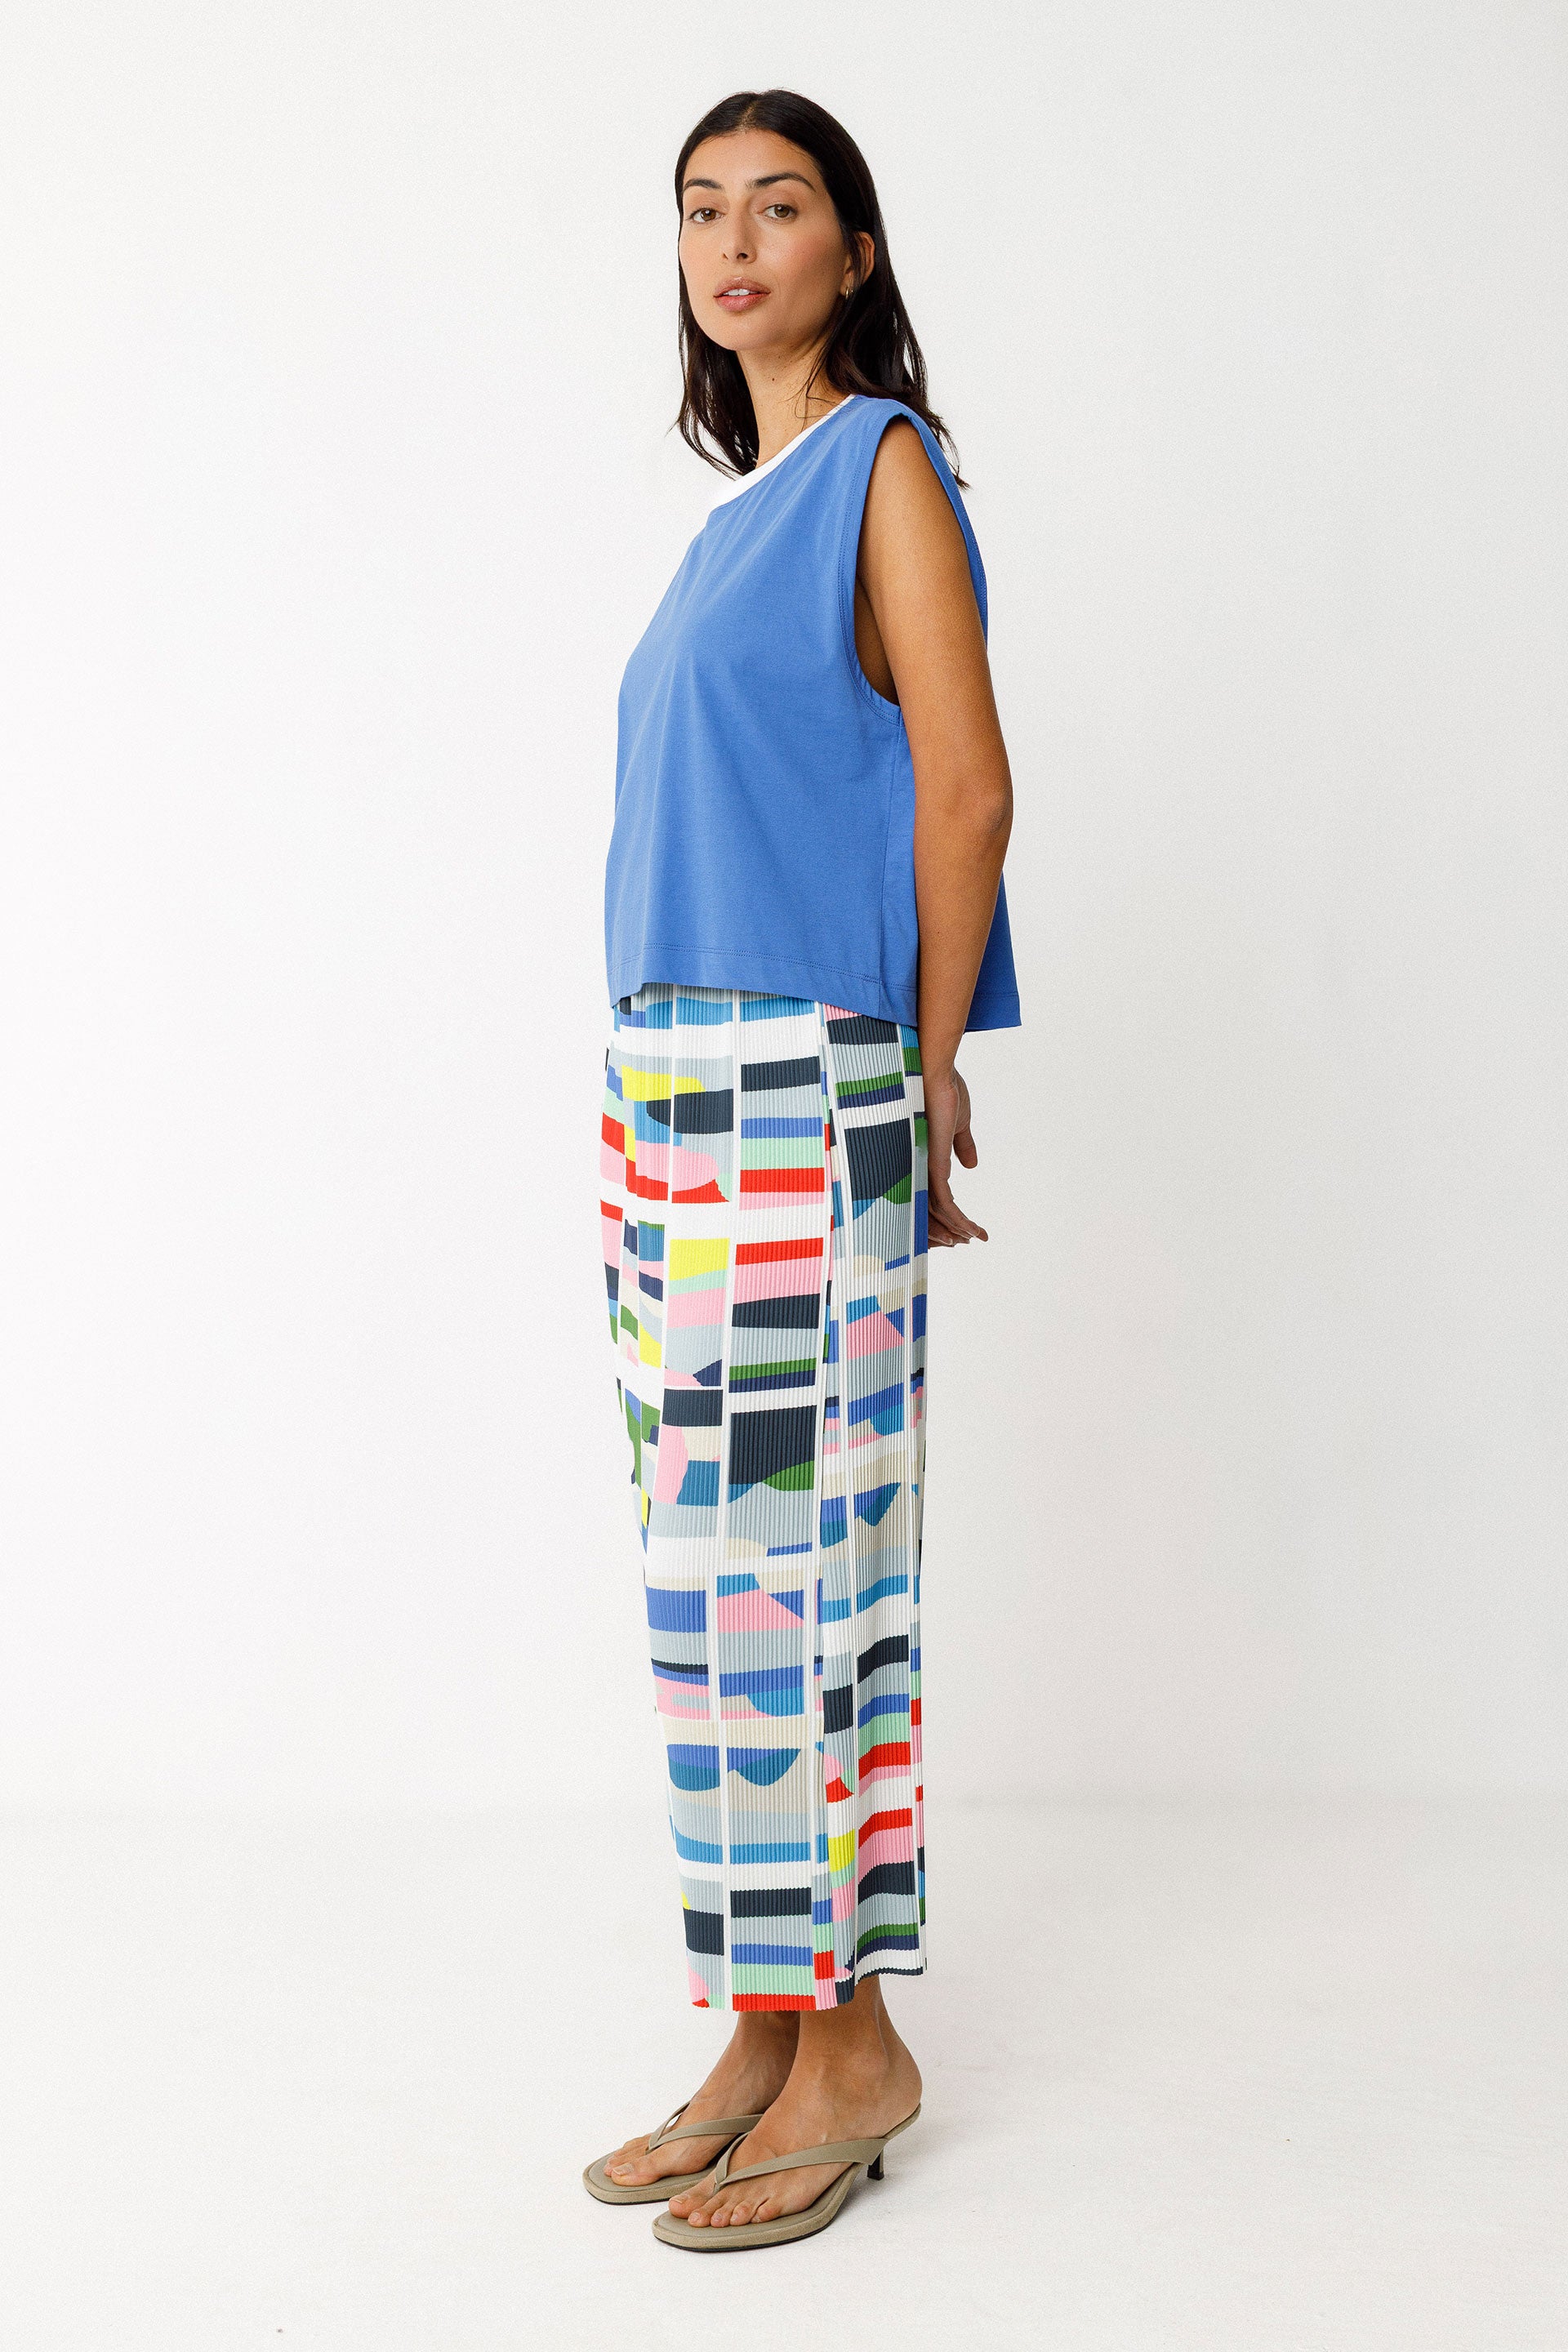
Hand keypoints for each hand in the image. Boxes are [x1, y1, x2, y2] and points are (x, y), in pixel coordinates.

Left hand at [922, 1064, 988, 1247]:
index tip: (960, 1225)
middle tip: (965, 1242)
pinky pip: (943, 1202)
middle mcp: (916, 1166)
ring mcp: (922, 1167)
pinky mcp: (931, 1164)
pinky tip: (970, 1229)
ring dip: (956, 1229)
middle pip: (927, 1209)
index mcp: (921, 1157)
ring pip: (935, 1211)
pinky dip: (957, 1219)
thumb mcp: (958, 1123)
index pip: (928, 1194)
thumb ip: (962, 1145)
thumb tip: (971, 1165)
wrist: (933, 1069)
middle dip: (947, 1230)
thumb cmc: (942, 1089)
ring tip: (973, 1238)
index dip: (943, 1213)